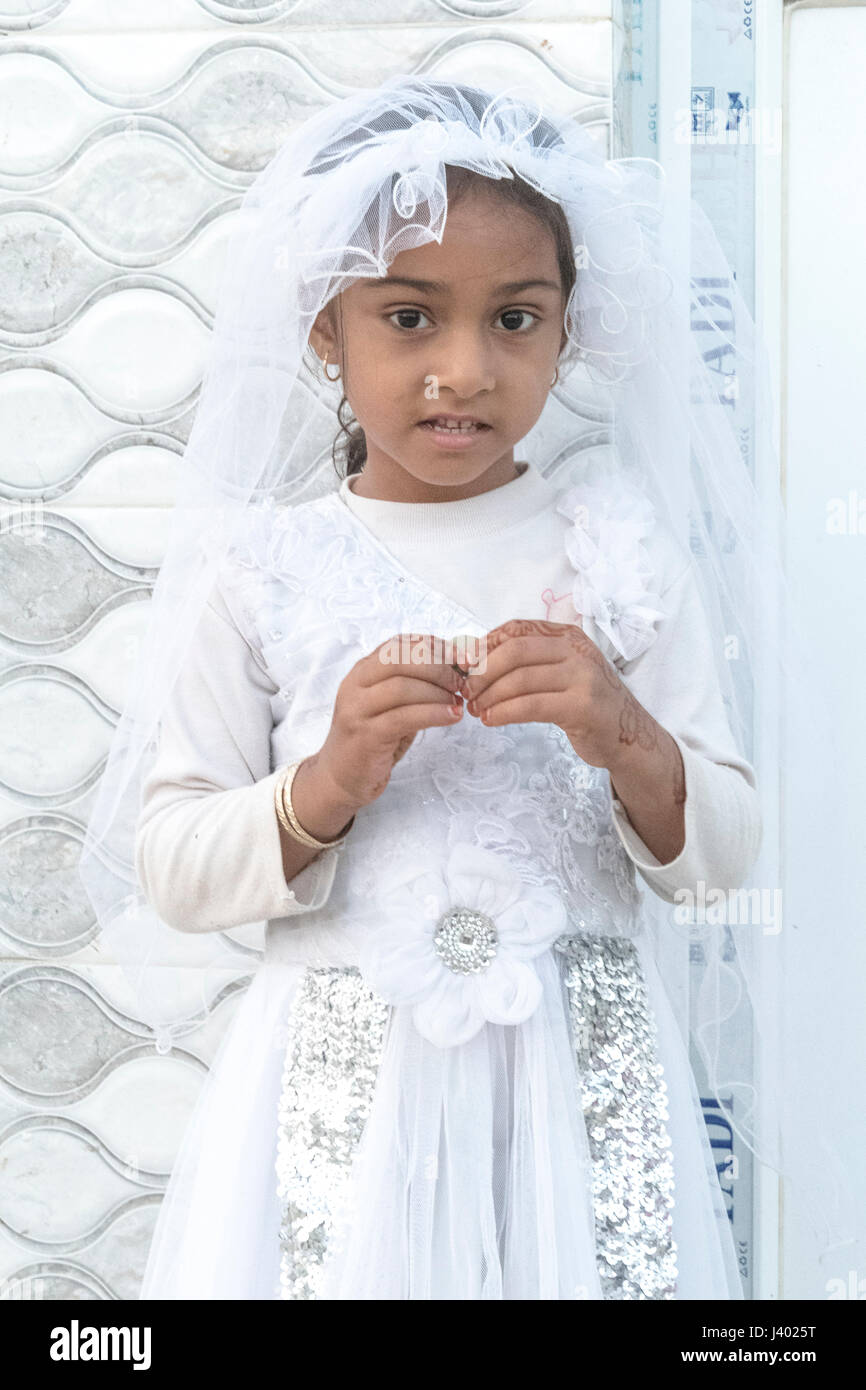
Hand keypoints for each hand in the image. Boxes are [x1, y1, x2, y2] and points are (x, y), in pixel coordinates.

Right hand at [300, 631, 464, 813]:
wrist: (341, 777)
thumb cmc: (374, 738)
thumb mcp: (393, 705)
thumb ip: (416, 684)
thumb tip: (458, 667)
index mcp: (363, 671)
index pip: (400, 644)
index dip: (435, 646)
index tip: (463, 657)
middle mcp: (355, 685)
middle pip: (399, 658)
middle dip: (438, 666)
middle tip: (462, 682)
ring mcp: (356, 709)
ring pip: (401, 687)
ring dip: (437, 692)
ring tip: (458, 701)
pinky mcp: (365, 735)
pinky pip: (403, 717)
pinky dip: (433, 714)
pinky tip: (452, 716)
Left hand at [459, 618, 653, 769]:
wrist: (627, 734)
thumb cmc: (584, 702)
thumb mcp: (559, 672)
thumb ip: (526, 661)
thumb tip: (472, 655)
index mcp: (567, 636)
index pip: (516, 629)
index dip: (484, 644)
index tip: (464, 664)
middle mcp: (576, 650)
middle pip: (515, 650)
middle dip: (483, 671)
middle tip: (467, 691)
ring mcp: (582, 676)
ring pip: (520, 679)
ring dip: (490, 696)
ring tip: (476, 710)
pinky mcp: (582, 706)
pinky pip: (531, 705)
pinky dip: (504, 713)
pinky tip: (491, 720)